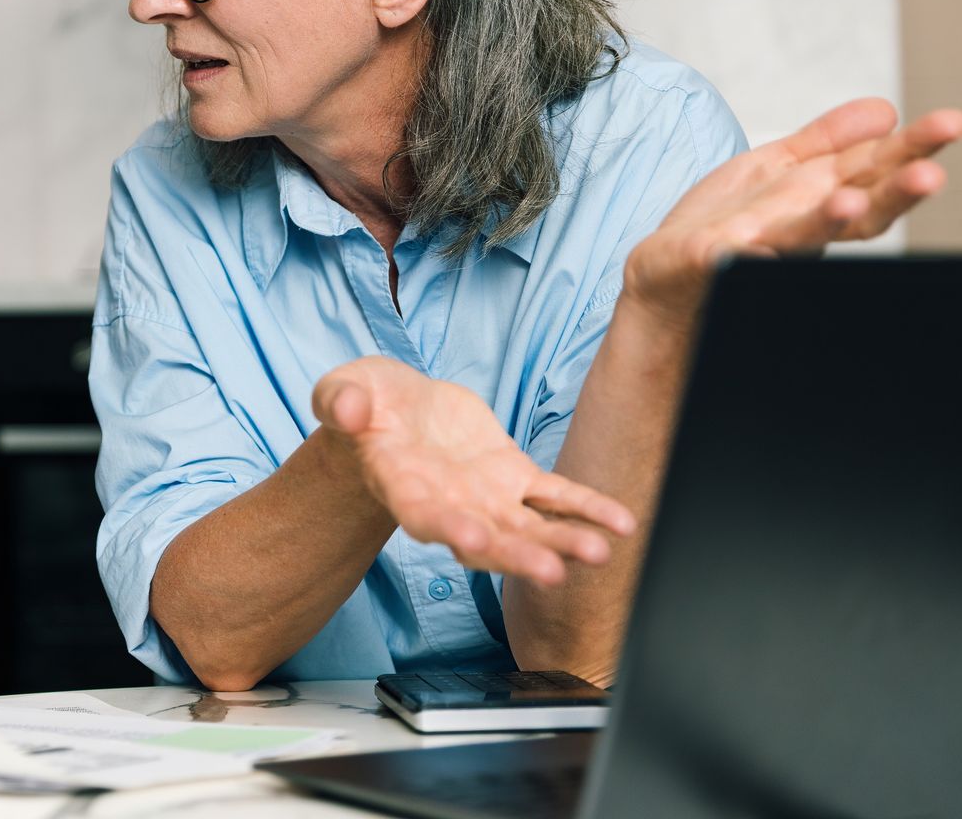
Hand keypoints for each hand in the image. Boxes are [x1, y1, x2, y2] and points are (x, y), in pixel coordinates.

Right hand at [313, 357, 636, 585]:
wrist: (396, 412)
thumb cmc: (364, 404)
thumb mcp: (343, 390)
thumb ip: (341, 400)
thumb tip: (346, 408)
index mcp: (403, 488)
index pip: (424, 517)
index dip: (445, 529)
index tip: (468, 538)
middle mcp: (450, 506)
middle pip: (485, 540)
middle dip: (518, 556)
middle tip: (552, 571)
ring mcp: (486, 498)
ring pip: (529, 528)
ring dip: (563, 542)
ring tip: (599, 550)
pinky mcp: (514, 478)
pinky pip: (556, 498)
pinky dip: (587, 510)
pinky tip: (620, 523)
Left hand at [625, 99, 961, 324]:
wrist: (664, 278)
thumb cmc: (725, 224)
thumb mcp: (777, 169)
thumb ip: (827, 142)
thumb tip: (886, 110)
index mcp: (819, 200)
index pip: (874, 171)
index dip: (912, 149)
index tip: (953, 123)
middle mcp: (800, 230)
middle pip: (858, 210)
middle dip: (895, 191)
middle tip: (932, 174)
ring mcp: (758, 250)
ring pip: (802, 237)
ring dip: (827, 220)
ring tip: (848, 203)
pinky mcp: (712, 265)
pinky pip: (731, 261)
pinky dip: (748, 258)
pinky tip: (758, 251)